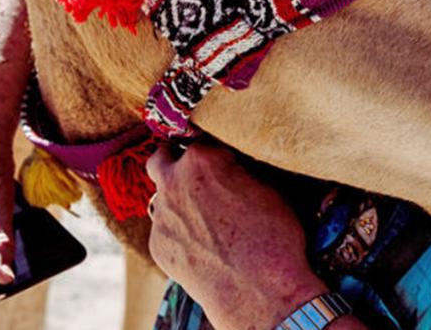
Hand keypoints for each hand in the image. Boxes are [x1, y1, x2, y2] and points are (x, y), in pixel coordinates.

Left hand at [146, 143, 327, 329]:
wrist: (259, 290)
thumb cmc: (272, 236)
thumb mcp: (267, 188)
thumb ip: (238, 170)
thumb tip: (232, 167)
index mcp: (201, 160)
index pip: (202, 140)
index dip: (216, 151)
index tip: (226, 161)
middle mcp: (172, 183)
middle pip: (161, 158)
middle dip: (174, 159)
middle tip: (194, 170)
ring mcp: (161, 217)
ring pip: (163, 198)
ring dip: (178, 199)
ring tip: (205, 215)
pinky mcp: (158, 246)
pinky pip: (166, 229)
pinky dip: (180, 231)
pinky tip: (204, 244)